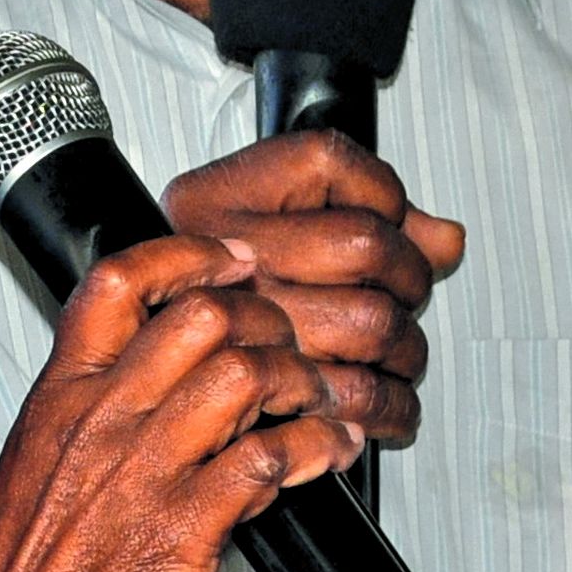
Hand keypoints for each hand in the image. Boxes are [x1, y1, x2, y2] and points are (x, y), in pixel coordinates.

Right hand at [0, 234, 359, 571]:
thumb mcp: (36, 475)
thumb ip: (91, 425)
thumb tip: (151, 397)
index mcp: (61, 399)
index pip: (120, 281)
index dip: (190, 254)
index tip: (233, 261)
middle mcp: (102, 421)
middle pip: (202, 313)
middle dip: (264, 317)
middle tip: (286, 344)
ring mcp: (144, 472)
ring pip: (246, 372)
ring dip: (299, 380)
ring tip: (315, 401)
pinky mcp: (183, 530)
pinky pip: (268, 459)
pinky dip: (314, 447)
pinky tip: (325, 454)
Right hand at [163, 132, 465, 446]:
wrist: (126, 390)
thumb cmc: (202, 303)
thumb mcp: (258, 231)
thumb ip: (362, 215)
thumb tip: (444, 240)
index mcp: (212, 201)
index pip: (327, 163)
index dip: (380, 192)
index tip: (387, 218)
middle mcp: (218, 259)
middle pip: (365, 245)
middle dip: (410, 278)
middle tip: (405, 297)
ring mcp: (235, 323)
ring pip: (369, 322)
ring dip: (406, 351)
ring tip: (399, 358)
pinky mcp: (254, 394)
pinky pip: (352, 396)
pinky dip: (389, 409)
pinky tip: (387, 409)